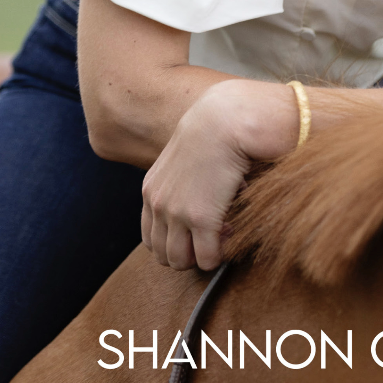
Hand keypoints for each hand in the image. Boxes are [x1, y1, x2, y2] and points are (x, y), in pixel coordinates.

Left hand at [140, 79, 298, 270]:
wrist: (226, 120)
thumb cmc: (214, 132)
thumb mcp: (183, 155)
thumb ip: (179, 179)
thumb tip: (197, 194)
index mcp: (152, 190)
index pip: (151, 238)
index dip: (175, 241)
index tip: (197, 231)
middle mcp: (159, 204)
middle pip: (163, 254)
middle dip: (188, 253)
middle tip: (211, 237)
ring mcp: (177, 214)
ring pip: (180, 262)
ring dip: (202, 255)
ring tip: (223, 235)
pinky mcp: (202, 220)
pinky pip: (207, 258)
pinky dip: (219, 255)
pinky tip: (232, 234)